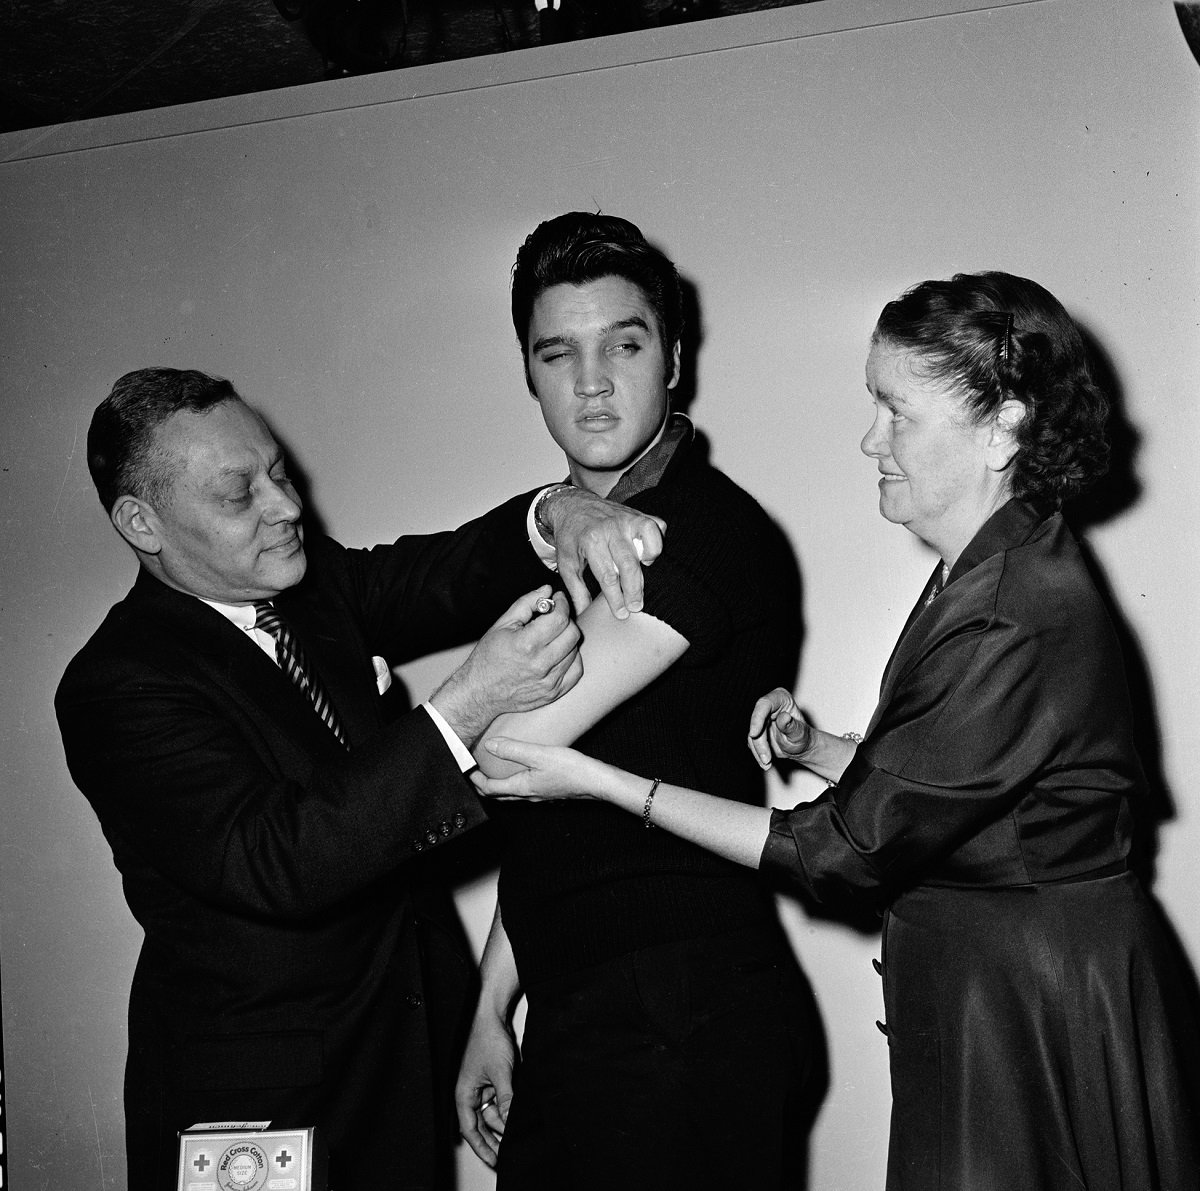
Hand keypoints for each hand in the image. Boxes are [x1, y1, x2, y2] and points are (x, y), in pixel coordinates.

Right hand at [430, 587, 581, 748]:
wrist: (480, 692)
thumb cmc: (488, 658)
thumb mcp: (502, 624)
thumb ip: (526, 603)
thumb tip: (547, 590)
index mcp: (526, 644)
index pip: (560, 618)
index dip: (562, 604)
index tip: (558, 600)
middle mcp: (540, 664)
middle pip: (573, 634)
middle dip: (566, 620)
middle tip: (554, 618)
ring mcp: (549, 681)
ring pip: (575, 651)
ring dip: (566, 640)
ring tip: (551, 638)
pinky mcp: (554, 693)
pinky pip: (576, 670)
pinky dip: (571, 659)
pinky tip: (557, 654)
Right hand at [455, 1012, 516, 1168]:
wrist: (493, 1016)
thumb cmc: (488, 1039)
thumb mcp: (501, 1073)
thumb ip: (506, 1099)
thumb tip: (510, 1121)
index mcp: (464, 1094)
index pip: (470, 1129)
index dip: (481, 1147)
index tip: (494, 1159)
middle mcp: (470, 1092)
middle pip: (481, 1124)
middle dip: (493, 1139)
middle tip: (505, 1154)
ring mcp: (481, 1086)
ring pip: (492, 1112)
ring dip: (503, 1122)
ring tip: (516, 1132)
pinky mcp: (491, 1079)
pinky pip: (498, 1099)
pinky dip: (507, 1108)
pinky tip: (517, 1115)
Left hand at [473, 737, 610, 800]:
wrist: (598, 782)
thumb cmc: (572, 770)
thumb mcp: (540, 755)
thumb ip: (514, 750)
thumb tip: (491, 746)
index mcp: (522, 788)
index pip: (490, 788)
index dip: (476, 780)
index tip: (468, 770)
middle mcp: (529, 795)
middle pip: (500, 794)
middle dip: (485, 784)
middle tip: (476, 772)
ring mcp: (540, 795)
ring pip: (513, 792)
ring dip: (500, 784)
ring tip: (496, 769)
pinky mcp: (550, 790)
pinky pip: (526, 788)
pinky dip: (516, 781)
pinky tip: (524, 769)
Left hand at [543, 487, 665, 619]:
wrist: (572, 506)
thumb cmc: (570, 537)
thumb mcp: (566, 563)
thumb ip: (576, 589)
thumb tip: (585, 613)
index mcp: (591, 541)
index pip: (607, 576)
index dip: (615, 598)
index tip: (621, 614)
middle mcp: (610, 528)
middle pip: (629, 563)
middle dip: (634, 589)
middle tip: (635, 606)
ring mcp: (627, 518)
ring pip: (648, 539)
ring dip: (650, 558)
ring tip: (645, 572)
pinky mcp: (638, 513)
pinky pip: (657, 526)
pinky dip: (658, 540)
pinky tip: (648, 553)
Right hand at [747, 687, 813, 768]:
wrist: (802, 748)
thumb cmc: (804, 737)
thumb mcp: (800, 733)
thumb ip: (792, 726)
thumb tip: (784, 717)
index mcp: (781, 698)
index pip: (764, 704)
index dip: (757, 719)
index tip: (754, 734)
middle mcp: (769, 706)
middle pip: (757, 722)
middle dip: (760, 742)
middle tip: (766, 758)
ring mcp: (761, 718)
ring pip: (752, 734)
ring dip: (758, 751)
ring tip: (767, 764)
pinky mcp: (757, 730)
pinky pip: (752, 742)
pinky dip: (758, 753)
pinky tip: (766, 762)